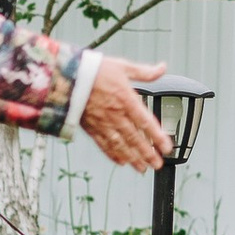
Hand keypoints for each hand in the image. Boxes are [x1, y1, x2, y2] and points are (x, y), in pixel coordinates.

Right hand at [82, 56, 172, 170]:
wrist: (67, 76)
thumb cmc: (93, 70)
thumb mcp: (122, 66)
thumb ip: (144, 72)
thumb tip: (161, 68)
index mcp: (126, 99)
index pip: (146, 122)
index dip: (158, 137)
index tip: (167, 147)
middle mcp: (115, 114)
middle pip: (135, 138)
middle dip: (147, 153)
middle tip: (157, 164)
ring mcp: (102, 123)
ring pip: (120, 145)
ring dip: (133, 158)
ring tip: (142, 168)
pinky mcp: (90, 127)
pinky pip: (103, 144)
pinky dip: (112, 155)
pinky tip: (120, 162)